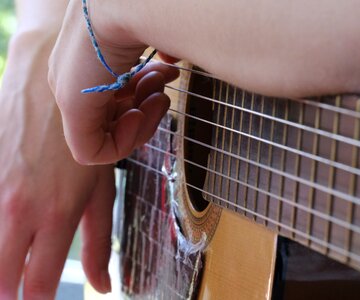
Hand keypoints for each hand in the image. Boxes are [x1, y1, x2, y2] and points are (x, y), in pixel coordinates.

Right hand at [0, 31, 114, 298]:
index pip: (38, 285)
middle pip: (1, 281)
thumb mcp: (101, 190)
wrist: (44, 88)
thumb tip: (104, 285)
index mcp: (55, 216)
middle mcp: (17, 211)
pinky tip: (8, 233)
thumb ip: (99, 242)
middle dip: (12, 293)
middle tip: (25, 291)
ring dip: (1, 266)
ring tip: (16, 265)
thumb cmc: (82, 141)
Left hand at [49, 0, 178, 164]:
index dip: (142, 100)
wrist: (131, 2)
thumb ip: (155, 61)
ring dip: (142, 122)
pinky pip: (92, 151)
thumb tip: (171, 61)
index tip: (162, 85)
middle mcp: (76, 79)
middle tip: (162, 94)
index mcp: (90, 63)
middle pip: (111, 119)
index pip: (113, 99)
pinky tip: (139, 113)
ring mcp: (71, 93)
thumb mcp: (151, 43)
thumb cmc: (147, 16)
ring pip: (105, 136)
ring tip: (159, 97)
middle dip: (145, 112)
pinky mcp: (73, 108)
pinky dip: (124, 142)